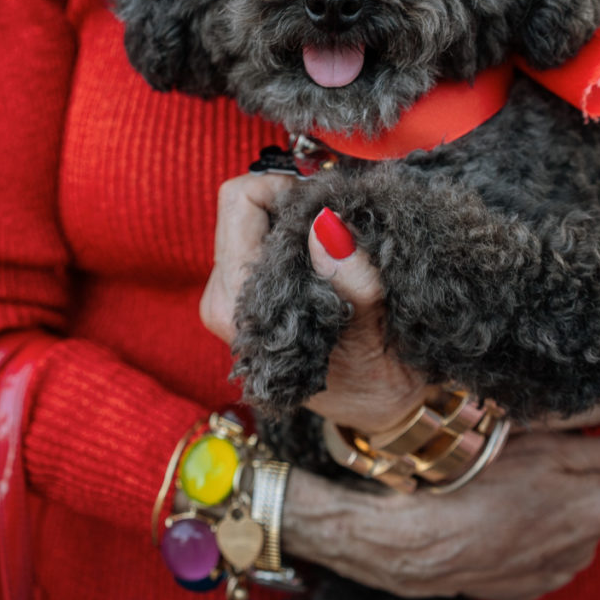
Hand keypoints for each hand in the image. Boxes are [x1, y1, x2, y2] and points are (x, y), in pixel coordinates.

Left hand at [200, 175, 425, 432]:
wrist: (374, 410)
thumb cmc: (375, 378)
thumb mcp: (375, 331)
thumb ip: (352, 281)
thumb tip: (327, 225)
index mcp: (239, 307)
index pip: (241, 203)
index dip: (288, 189)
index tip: (330, 207)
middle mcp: (224, 301)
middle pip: (241, 206)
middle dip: (292, 203)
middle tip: (339, 224)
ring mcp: (229, 298)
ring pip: (251, 219)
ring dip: (295, 220)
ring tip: (337, 246)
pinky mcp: (242, 296)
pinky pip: (259, 238)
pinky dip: (294, 235)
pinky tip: (326, 258)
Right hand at [282, 432, 599, 599]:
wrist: (422, 540)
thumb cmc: (473, 483)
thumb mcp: (538, 446)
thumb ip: (592, 449)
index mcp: (597, 507)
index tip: (587, 441)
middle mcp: (585, 545)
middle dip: (581, 482)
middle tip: (537, 460)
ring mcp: (556, 570)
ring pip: (572, 532)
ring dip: (557, 512)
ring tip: (511, 490)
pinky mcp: (527, 586)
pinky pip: (544, 556)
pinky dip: (531, 537)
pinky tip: (500, 518)